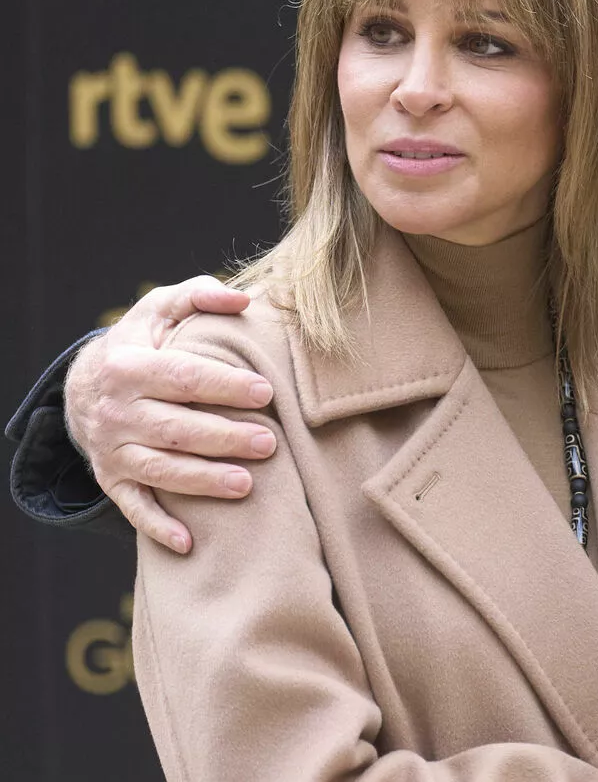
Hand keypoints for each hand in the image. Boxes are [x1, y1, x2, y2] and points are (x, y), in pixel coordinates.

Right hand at [65, 277, 276, 553]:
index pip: (182, 376)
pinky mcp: (111, 479)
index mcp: (128, 366)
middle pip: (175, 428)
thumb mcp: (161, 308)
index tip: (265, 391)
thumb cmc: (143, 341)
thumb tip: (241, 298)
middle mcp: (116, 411)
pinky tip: (188, 542)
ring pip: (160, 470)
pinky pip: (132, 507)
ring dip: (202, 481)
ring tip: (247, 485)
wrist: (87, 383)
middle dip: (223, 438)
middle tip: (270, 443)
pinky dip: (157, 526)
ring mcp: (112, 449)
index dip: (224, 385)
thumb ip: (199, 295)